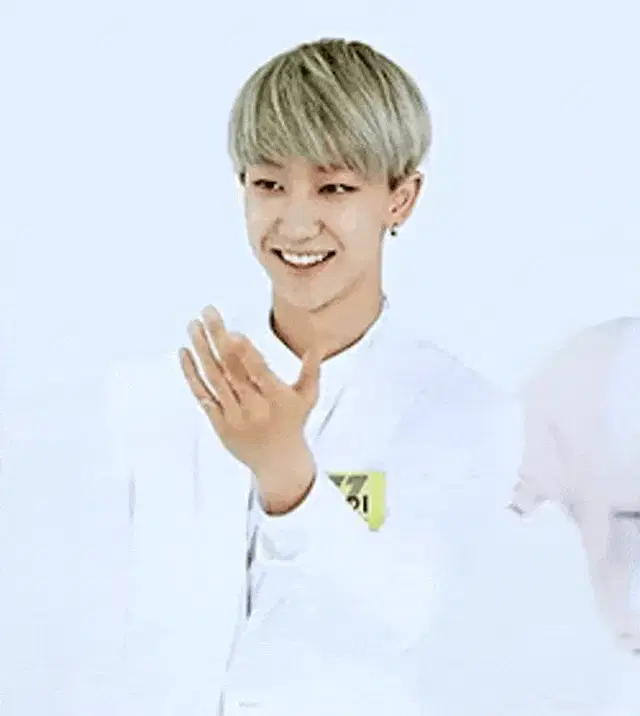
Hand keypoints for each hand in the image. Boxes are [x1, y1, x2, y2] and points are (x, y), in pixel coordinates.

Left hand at [180, 306, 320, 511]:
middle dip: (217, 338)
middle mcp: (254, 408)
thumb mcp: (308, 397)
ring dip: (200, 350)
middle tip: (208, 311)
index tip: (232, 333)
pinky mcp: (219, 424)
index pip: (259, 372)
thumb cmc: (294, 422)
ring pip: (213, 379)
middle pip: (231, 369)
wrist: (278, 464)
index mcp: (278, 399)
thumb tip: (318, 344)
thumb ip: (311, 370)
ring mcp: (234, 417)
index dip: (245, 353)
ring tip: (193, 325)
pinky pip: (202, 395)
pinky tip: (184, 352)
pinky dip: (191, 374)